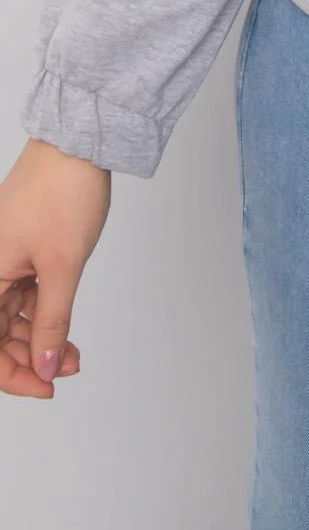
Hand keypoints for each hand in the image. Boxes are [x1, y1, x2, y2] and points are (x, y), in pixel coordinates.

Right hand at [0, 138, 109, 397]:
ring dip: (40, 337)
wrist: (77, 144)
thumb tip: (43, 366)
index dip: (12, 375)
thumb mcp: (62, 266)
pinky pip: (24, 293)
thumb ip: (51, 321)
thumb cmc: (63, 193)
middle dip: (30, 357)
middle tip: (66, 369)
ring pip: (11, 315)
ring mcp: (3, 258)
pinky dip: (44, 311)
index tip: (45, 388)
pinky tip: (65, 328)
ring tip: (72, 352)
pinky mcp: (20, 248)